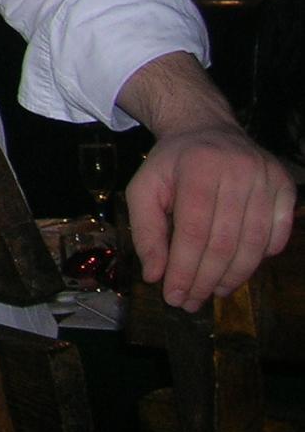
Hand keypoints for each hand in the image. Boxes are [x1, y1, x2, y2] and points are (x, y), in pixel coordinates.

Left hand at [127, 123, 295, 309]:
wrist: (207, 128)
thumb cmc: (173, 164)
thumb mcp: (144, 188)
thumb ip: (145, 230)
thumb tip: (154, 275)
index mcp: (198, 168)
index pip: (193, 232)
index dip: (184, 270)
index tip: (174, 296)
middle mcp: (239, 171)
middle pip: (224, 242)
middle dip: (205, 280)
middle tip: (191, 302)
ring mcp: (267, 178)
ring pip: (254, 244)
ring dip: (233, 277)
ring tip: (213, 292)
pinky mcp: (286, 186)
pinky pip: (278, 234)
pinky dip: (260, 258)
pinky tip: (238, 268)